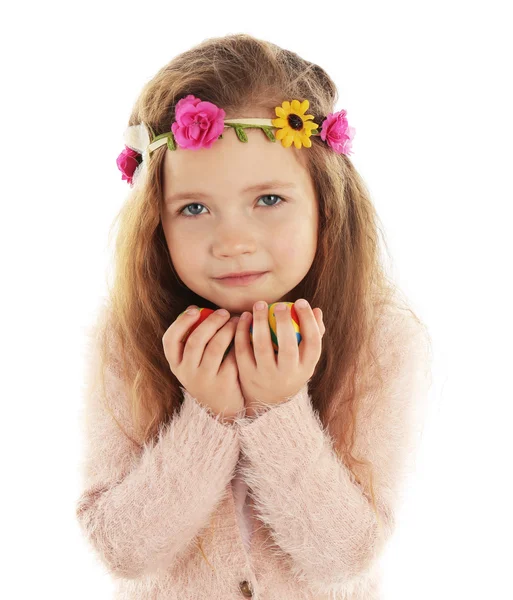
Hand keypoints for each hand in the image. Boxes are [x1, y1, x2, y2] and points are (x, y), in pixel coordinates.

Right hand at [163, 306, 243, 422]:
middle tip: (224, 312)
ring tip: (237, 320)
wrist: (225, 408)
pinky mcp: (223, 384)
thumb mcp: (195, 362)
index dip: (181, 322)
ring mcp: (204, 380)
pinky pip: (232, 357)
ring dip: (227, 329)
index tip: (195, 309)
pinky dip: (239, 343)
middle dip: (211, 322)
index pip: (170, 340)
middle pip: (195, 341)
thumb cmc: (211, 374)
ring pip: (215, 347)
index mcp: (176, 364)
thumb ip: (194, 339)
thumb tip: (195, 309)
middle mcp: (187, 373)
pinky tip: (245, 335)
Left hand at [234, 300, 325, 413]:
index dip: (309, 321)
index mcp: (305, 369)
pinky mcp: (246, 376)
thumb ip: (312, 336)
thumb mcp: (304, 360)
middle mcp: (287, 376)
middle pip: (288, 347)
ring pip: (262, 347)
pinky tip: (244, 316)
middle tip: (280, 304)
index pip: (313, 344)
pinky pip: (243, 349)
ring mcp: (265, 377)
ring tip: (259, 304)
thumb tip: (317, 309)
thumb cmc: (288, 371)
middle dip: (284, 322)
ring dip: (260, 322)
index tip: (301, 302)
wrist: (265, 402)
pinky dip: (242, 331)